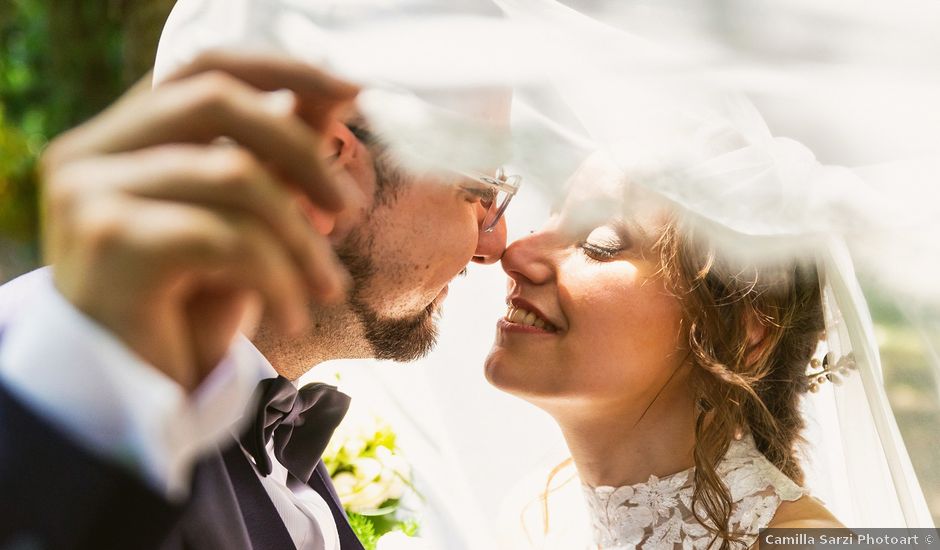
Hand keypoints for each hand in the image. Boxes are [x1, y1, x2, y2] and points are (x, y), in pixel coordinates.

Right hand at [40, 51, 359, 390]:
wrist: (136, 397)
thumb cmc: (189, 311)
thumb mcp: (244, 227)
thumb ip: (273, 163)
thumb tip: (328, 100)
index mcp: (119, 138)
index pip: (203, 69)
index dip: (282, 69)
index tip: (352, 93)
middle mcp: (91, 152)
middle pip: (216, 102)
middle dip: (301, 150)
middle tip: (349, 207)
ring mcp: (89, 191)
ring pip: (234, 174)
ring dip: (301, 237)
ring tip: (329, 287)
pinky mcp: (108, 241)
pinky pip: (226, 236)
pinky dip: (279, 276)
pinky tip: (296, 316)